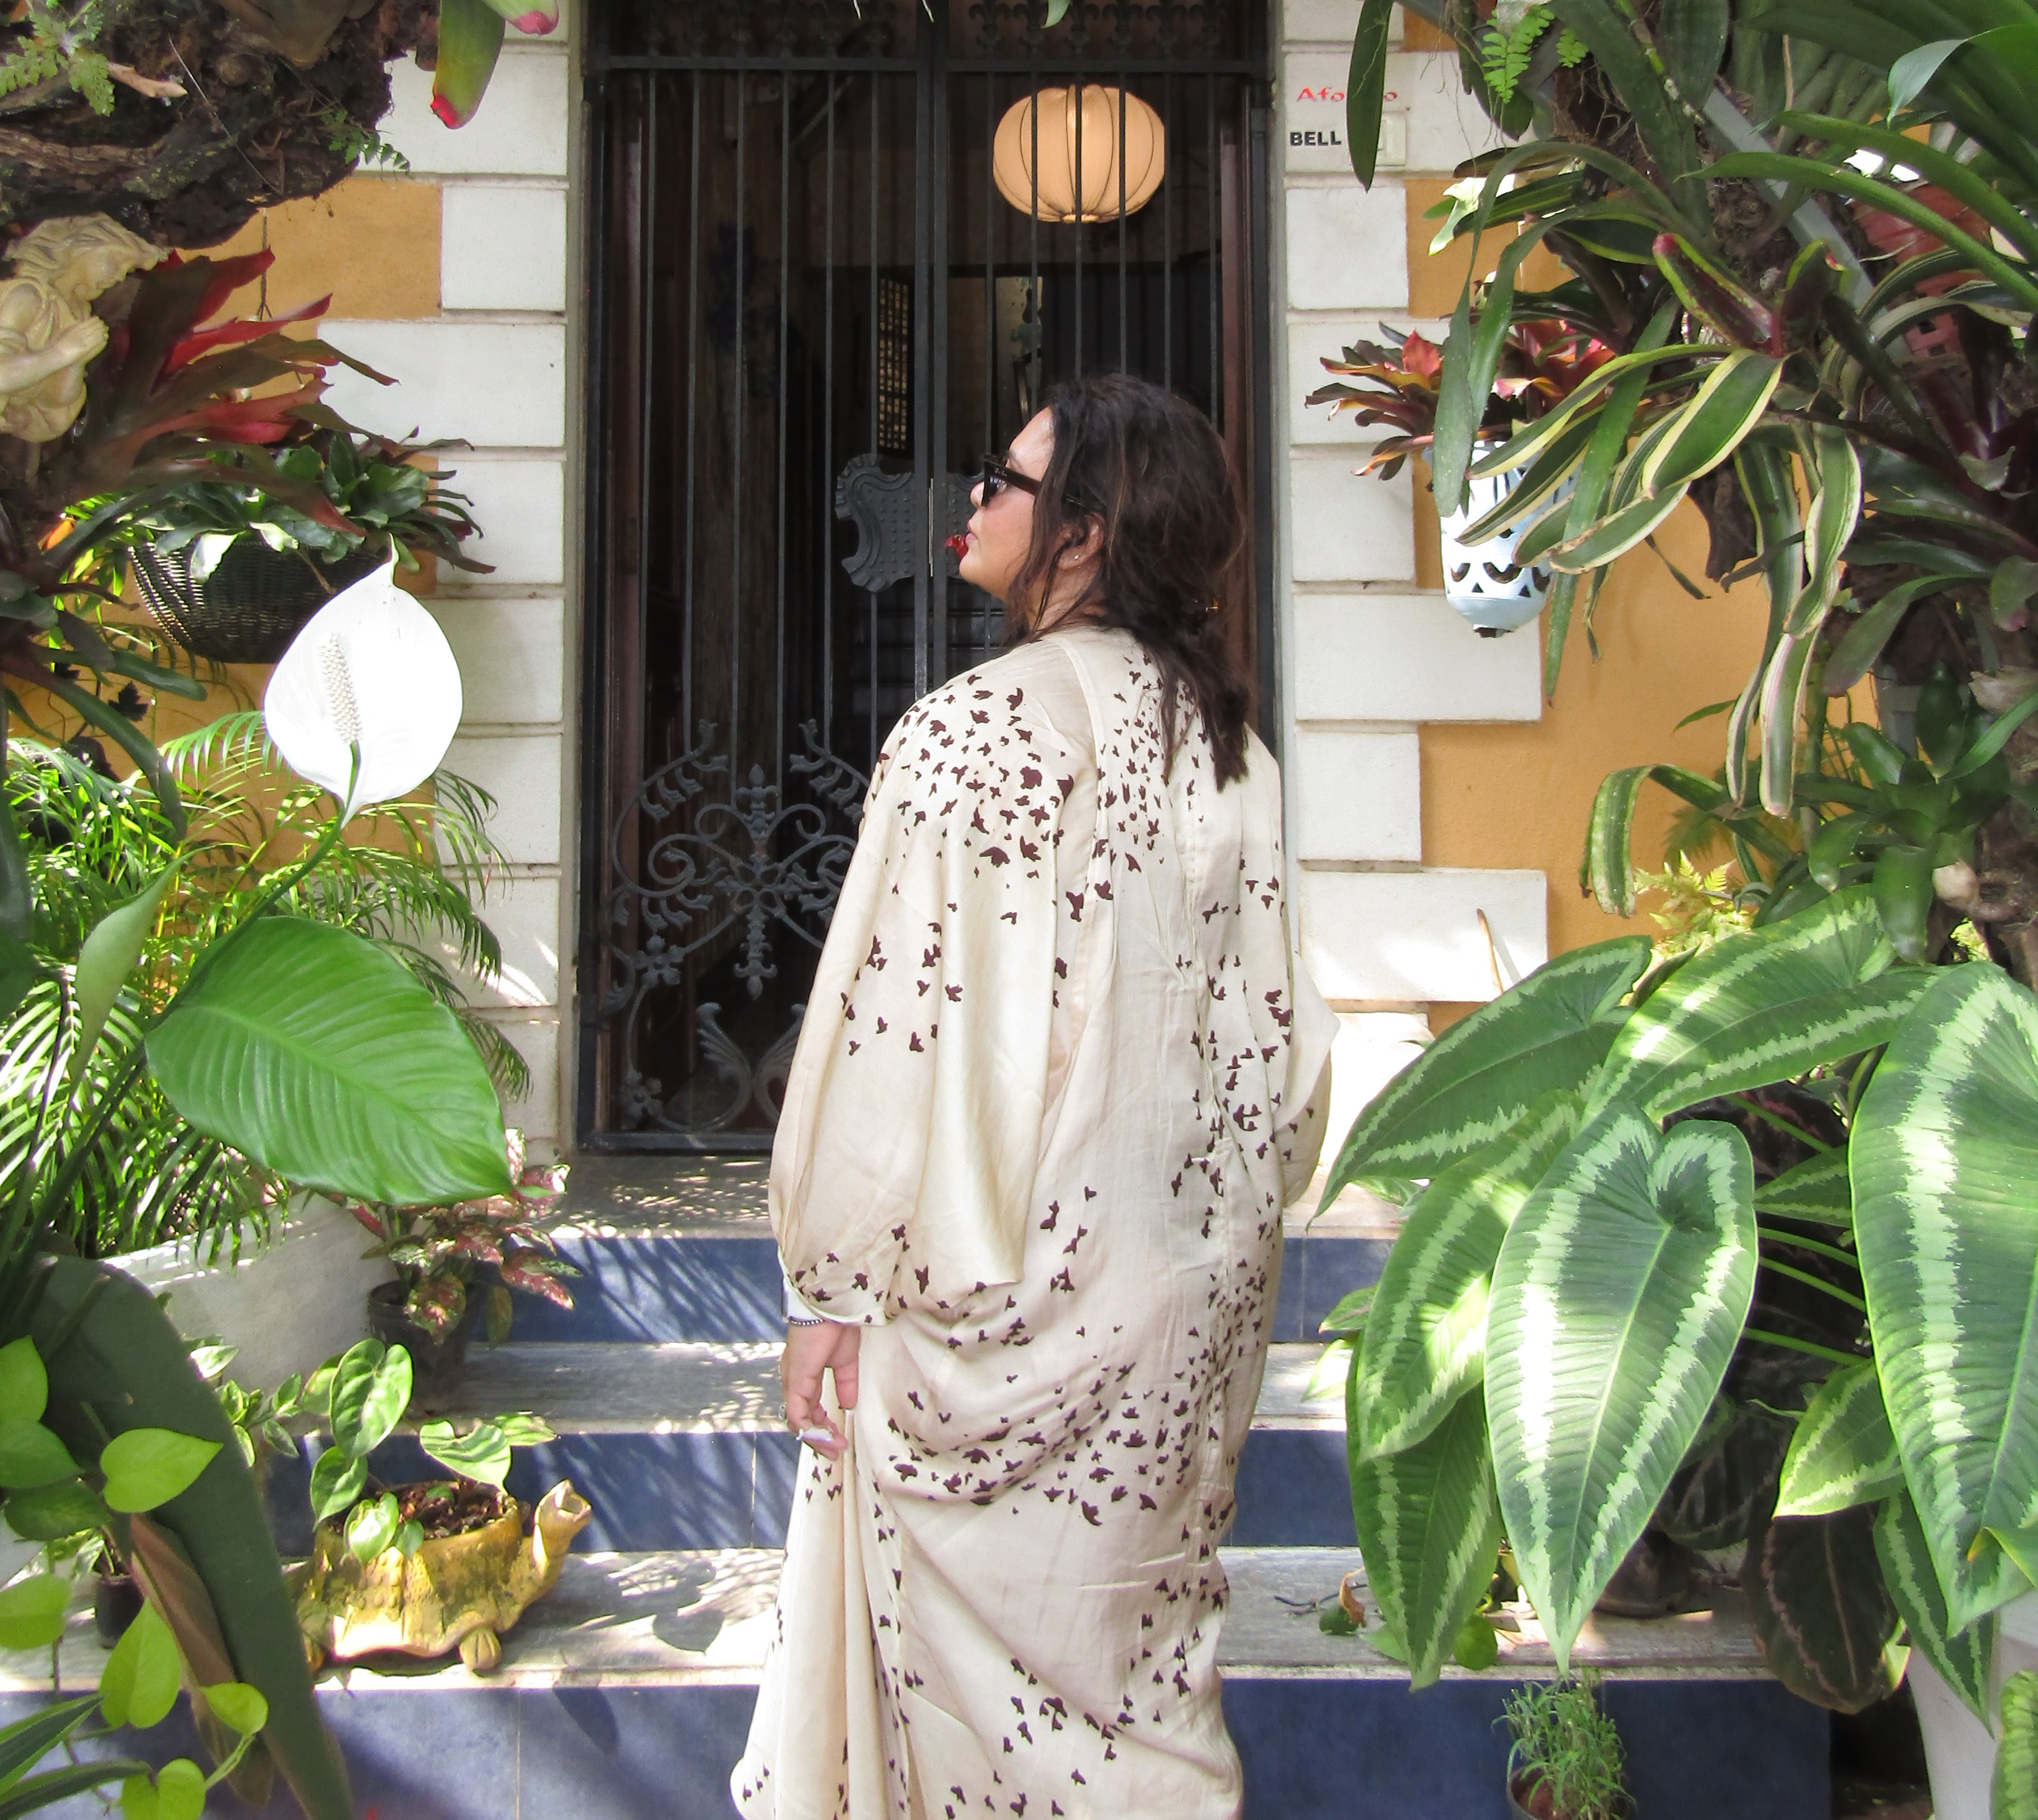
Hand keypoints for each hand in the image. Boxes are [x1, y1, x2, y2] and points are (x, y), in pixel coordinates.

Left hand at [782, 1320, 859, 1459]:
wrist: (832, 1309)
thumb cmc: (837, 1327)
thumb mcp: (845, 1361)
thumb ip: (845, 1383)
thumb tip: (849, 1405)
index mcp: (804, 1374)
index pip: (808, 1407)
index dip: (822, 1425)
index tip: (839, 1438)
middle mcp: (794, 1380)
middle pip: (801, 1418)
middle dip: (819, 1437)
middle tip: (836, 1452)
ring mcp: (793, 1381)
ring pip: (798, 1420)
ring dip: (816, 1438)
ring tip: (835, 1449)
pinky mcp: (796, 1381)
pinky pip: (798, 1414)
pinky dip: (810, 1429)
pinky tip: (826, 1438)